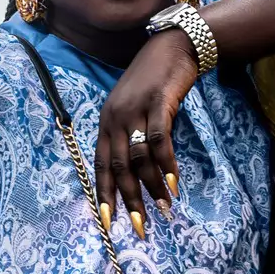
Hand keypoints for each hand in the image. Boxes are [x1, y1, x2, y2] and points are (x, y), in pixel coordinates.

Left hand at [94, 28, 198, 235]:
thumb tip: (137, 175)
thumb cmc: (153, 84)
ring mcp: (135, 110)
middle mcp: (115, 118)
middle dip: (129, 200)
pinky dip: (166, 165)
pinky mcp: (157, 103)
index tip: (109, 222)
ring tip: (165, 208)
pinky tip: (174, 183)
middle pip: (118, 167)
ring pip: (139, 158)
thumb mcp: (134, 111)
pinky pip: (160, 141)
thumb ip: (131, 138)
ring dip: (152, 187)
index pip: (99, 165)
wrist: (172, 47)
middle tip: (140, 226)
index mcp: (105, 123)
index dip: (104, 194)